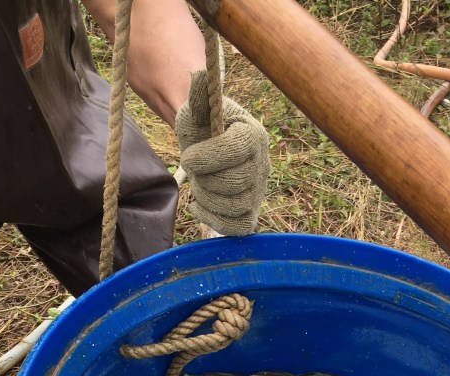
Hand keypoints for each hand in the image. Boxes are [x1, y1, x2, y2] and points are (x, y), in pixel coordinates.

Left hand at [175, 70, 269, 235]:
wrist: (203, 148)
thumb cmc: (200, 126)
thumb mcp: (196, 109)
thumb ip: (198, 96)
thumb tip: (196, 75)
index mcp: (253, 135)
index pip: (235, 151)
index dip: (207, 158)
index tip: (186, 156)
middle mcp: (263, 164)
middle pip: (235, 182)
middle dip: (205, 179)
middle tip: (194, 171)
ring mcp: (259, 191)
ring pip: (235, 206)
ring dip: (207, 198)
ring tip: (199, 185)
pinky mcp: (251, 212)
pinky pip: (238, 227)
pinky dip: (214, 220)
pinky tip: (198, 206)